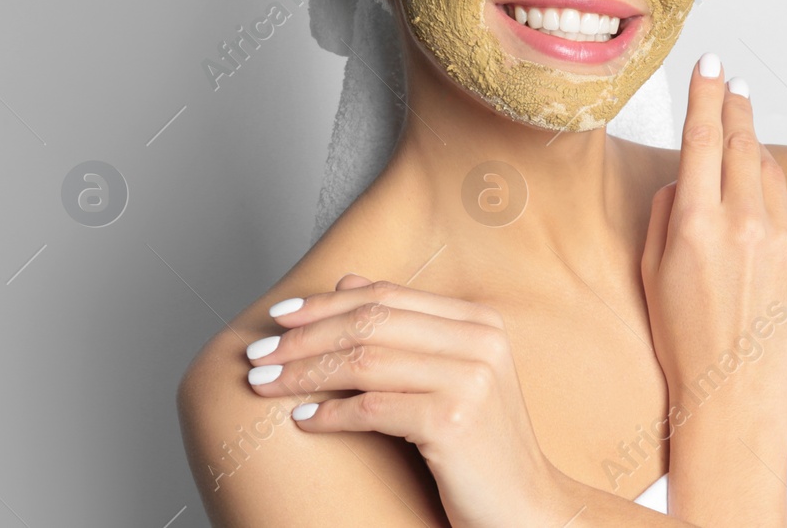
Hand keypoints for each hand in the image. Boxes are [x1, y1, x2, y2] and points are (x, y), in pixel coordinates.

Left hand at [245, 274, 565, 527]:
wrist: (527, 506)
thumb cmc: (482, 445)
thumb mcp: (451, 375)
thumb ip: (406, 329)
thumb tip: (346, 282)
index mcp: (480, 321)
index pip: (388, 296)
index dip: (327, 303)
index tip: (280, 316)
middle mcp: (480, 340)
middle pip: (372, 322)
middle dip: (305, 336)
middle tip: (259, 352)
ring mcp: (471, 379)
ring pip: (366, 361)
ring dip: (305, 373)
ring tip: (265, 384)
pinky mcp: (455, 420)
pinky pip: (374, 408)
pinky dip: (331, 413)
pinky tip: (304, 420)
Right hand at [640, 54, 786, 430]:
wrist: (736, 393)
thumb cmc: (685, 339)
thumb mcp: (653, 271)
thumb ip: (667, 213)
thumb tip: (687, 177)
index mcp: (696, 224)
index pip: (703, 138)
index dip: (705, 94)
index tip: (709, 64)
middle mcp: (742, 223)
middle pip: (743, 143)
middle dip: (735, 106)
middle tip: (731, 81)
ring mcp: (781, 238)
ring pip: (770, 170)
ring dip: (756, 145)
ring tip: (744, 129)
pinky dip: (774, 188)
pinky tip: (763, 185)